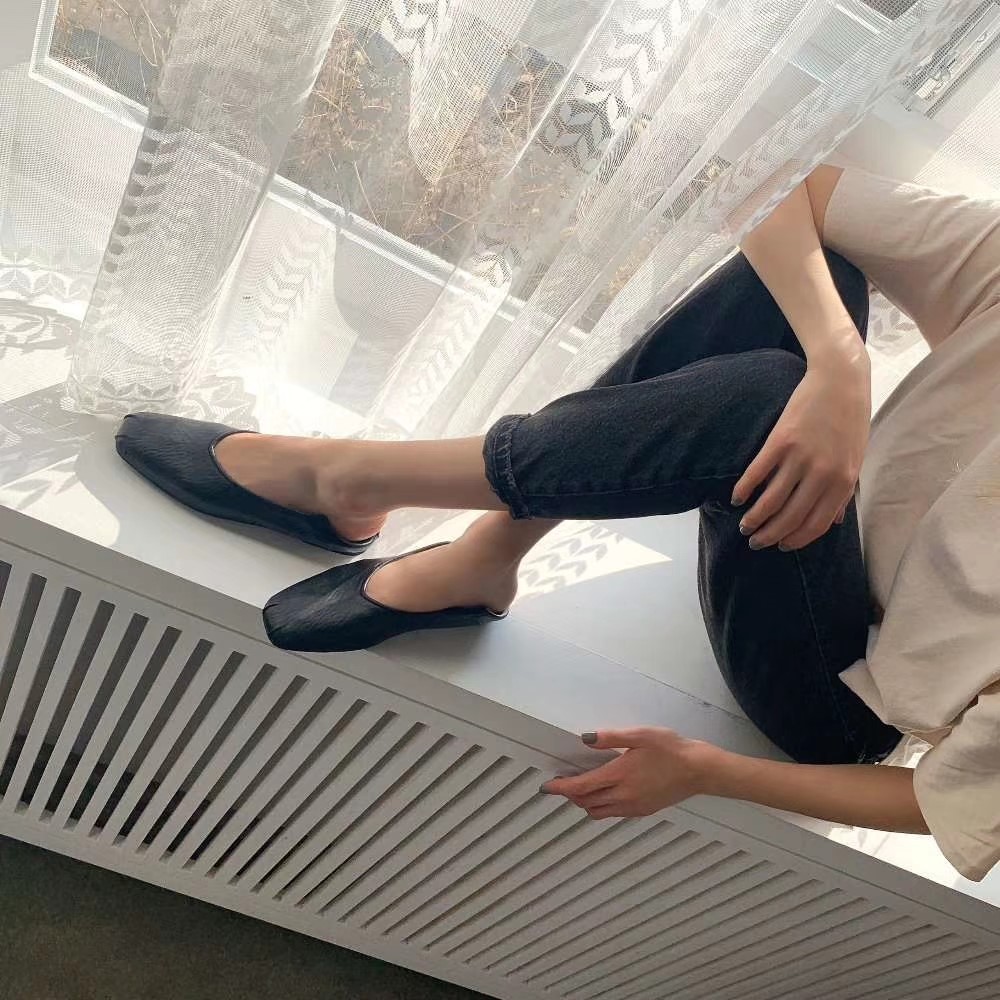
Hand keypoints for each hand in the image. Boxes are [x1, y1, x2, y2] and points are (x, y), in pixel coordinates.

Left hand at [541, 728, 714, 818]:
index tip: (546, 788)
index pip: (582, 787)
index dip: (561, 788)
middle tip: (563, 783)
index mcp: (620, 776)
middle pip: (586, 802)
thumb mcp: (641, 735)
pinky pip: (613, 814)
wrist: (699, 770)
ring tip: (581, 788)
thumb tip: (585, 739)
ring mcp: (634, 807)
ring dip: (585, 803)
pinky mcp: (643, 812)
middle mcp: (623, 796)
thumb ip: (611, 738)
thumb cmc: (670, 748)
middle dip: (571, 795)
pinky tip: (605, 793)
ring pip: (599, 812)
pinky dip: (601, 806)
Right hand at [732, 350, 869, 550]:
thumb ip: (844, 491)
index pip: (816, 523)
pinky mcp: (781, 440)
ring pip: (772, 500)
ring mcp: (801, 457)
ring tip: (744, 526)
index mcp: (844, 480)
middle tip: (756, 542)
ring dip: (755, 518)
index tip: (782, 545)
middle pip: (791, 516)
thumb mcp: (856, 458)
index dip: (797, 539)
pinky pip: (758, 472)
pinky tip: (737, 498)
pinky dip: (745, 489)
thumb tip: (833, 521)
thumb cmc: (851, 419)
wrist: (841, 380)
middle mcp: (823, 473)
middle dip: (771, 534)